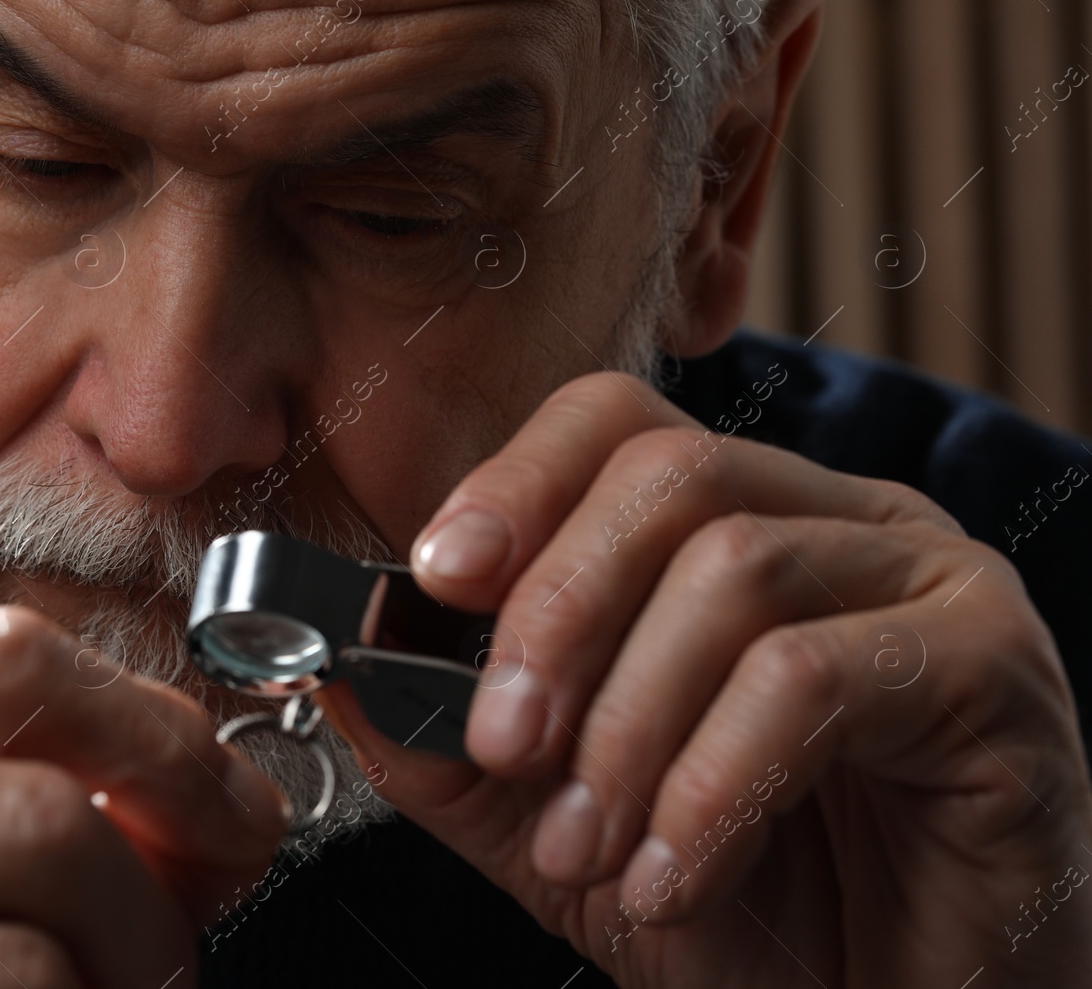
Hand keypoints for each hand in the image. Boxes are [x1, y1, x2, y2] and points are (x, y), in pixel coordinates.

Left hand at [319, 370, 1091, 985]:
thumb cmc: (745, 911)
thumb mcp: (556, 821)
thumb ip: (452, 742)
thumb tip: (344, 664)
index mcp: (742, 522)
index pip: (620, 425)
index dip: (516, 481)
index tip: (435, 577)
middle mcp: (840, 519)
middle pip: (672, 475)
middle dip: (556, 616)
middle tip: (503, 748)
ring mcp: (929, 577)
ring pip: (733, 573)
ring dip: (626, 727)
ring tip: (588, 850)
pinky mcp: (992, 667)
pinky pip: (812, 678)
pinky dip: (709, 786)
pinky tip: (671, 878)